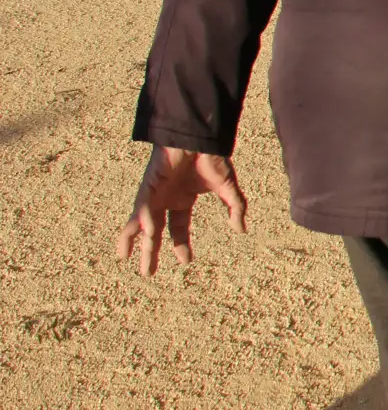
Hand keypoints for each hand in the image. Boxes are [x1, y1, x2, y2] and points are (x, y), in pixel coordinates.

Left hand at [117, 146, 247, 276]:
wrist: (201, 137)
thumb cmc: (212, 157)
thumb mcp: (228, 188)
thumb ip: (235, 208)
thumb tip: (241, 230)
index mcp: (182, 199)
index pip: (178, 228)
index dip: (180, 244)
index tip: (185, 261)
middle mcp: (165, 199)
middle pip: (155, 231)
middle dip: (150, 251)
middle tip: (147, 272)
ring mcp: (155, 193)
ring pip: (141, 221)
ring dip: (133, 239)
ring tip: (125, 257)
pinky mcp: (149, 184)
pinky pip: (143, 205)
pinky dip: (144, 218)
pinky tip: (147, 233)